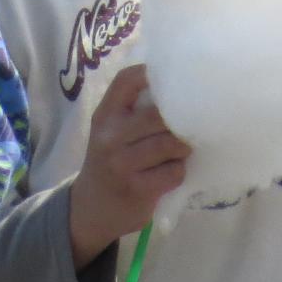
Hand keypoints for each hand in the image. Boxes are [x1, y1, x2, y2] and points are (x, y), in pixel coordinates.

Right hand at [68, 64, 190, 268]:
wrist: (91, 208)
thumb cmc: (110, 161)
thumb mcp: (110, 132)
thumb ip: (133, 111)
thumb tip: (179, 88)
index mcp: (104, 116)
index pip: (127, 81)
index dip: (152, 73)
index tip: (174, 77)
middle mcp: (110, 136)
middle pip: (159, 115)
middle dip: (182, 120)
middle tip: (190, 126)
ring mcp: (122, 164)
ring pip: (171, 143)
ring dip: (184, 147)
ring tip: (181, 151)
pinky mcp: (137, 189)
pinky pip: (174, 172)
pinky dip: (179, 172)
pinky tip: (171, 173)